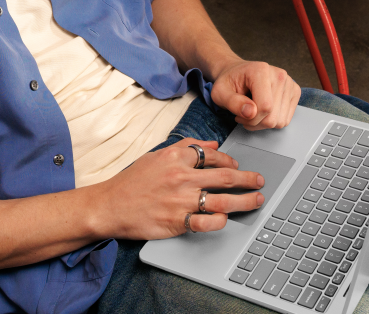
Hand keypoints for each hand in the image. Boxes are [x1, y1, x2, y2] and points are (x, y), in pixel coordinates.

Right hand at [94, 138, 264, 239]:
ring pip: (222, 201)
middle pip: (225, 177)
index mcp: (175, 159)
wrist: (109, 206)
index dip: (230, 161)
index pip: (212, 156)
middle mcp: (180, 178)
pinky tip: (225, 219)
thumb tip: (212, 144)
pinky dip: (220, 221)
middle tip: (259, 181)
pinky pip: (207, 222)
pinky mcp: (176, 222)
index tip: (237, 165)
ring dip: (244, 201)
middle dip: (247, 179)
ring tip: (256, 200)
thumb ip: (185, 147)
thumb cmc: (132, 181)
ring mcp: (180, 201)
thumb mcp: (156, 156)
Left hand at [211, 60, 300, 130]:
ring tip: (252, 112)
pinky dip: (273, 120)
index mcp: (261, 71)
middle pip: (273, 117)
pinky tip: (262, 110)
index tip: (238, 115)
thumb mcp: (220, 93)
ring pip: (280, 121)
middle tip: (243, 114)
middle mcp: (280, 75)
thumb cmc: (228, 82)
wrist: (236, 73)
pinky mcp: (294, 92)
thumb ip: (233, 102)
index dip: (250, 119)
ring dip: (263, 123)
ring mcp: (289, 83)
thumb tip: (251, 113)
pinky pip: (286, 119)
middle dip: (255, 122)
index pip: (265, 107)